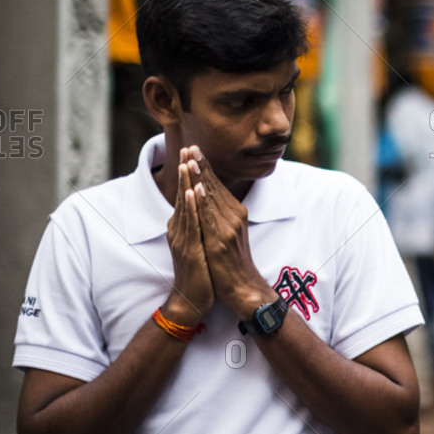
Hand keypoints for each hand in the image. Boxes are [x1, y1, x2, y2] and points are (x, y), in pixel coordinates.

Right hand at [162, 147, 213, 326]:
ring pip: (184, 206)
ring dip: (186, 183)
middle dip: (186, 171)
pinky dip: (191, 206)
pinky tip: (193, 192)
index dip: (189, 174)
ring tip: (188, 163)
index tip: (192, 152)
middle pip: (182, 195)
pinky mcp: (188, 248)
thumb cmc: (200, 273)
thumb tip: (200, 211)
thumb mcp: (199, 243)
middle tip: (187, 148)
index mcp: (182, 226)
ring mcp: (182, 238)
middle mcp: (179, 229)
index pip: (186, 194)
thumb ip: (197, 226)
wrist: (193, 300)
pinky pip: (190, 223)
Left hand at [186, 147, 276, 318]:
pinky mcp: (221, 241)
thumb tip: (206, 196)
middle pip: (214, 186)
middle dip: (201, 165)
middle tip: (190, 146)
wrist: (243, 287)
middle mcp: (234, 216)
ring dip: (201, 178)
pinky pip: (210, 218)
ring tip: (192, 160)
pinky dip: (203, 202)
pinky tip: (196, 190)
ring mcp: (228, 228)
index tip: (194, 149)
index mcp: (234, 212)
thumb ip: (218, 214)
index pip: (216, 185)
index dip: (204, 166)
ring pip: (212, 199)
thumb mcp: (227, 232)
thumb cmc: (231, 262)